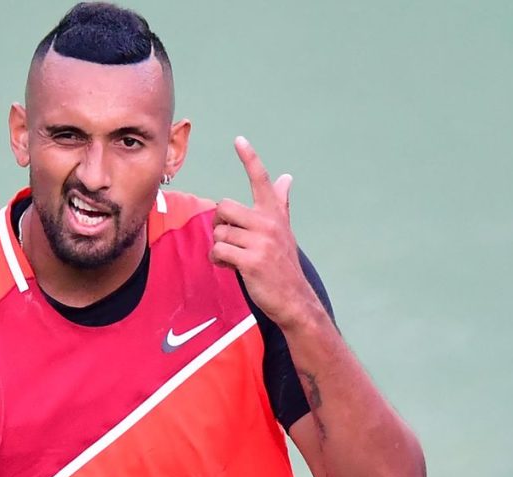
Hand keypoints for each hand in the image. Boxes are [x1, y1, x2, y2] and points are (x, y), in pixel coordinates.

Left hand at [209, 136, 318, 329]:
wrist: (294, 299)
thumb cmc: (283, 264)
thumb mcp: (285, 231)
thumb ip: (281, 203)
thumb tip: (286, 177)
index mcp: (275, 214)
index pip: (261, 180)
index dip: (250, 158)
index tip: (239, 139)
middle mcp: (269, 223)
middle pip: (224, 207)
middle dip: (221, 224)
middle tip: (231, 240)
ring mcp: (261, 241)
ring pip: (219, 232)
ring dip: (220, 247)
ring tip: (234, 258)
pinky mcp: (251, 260)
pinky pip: (218, 251)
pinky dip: (218, 260)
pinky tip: (229, 267)